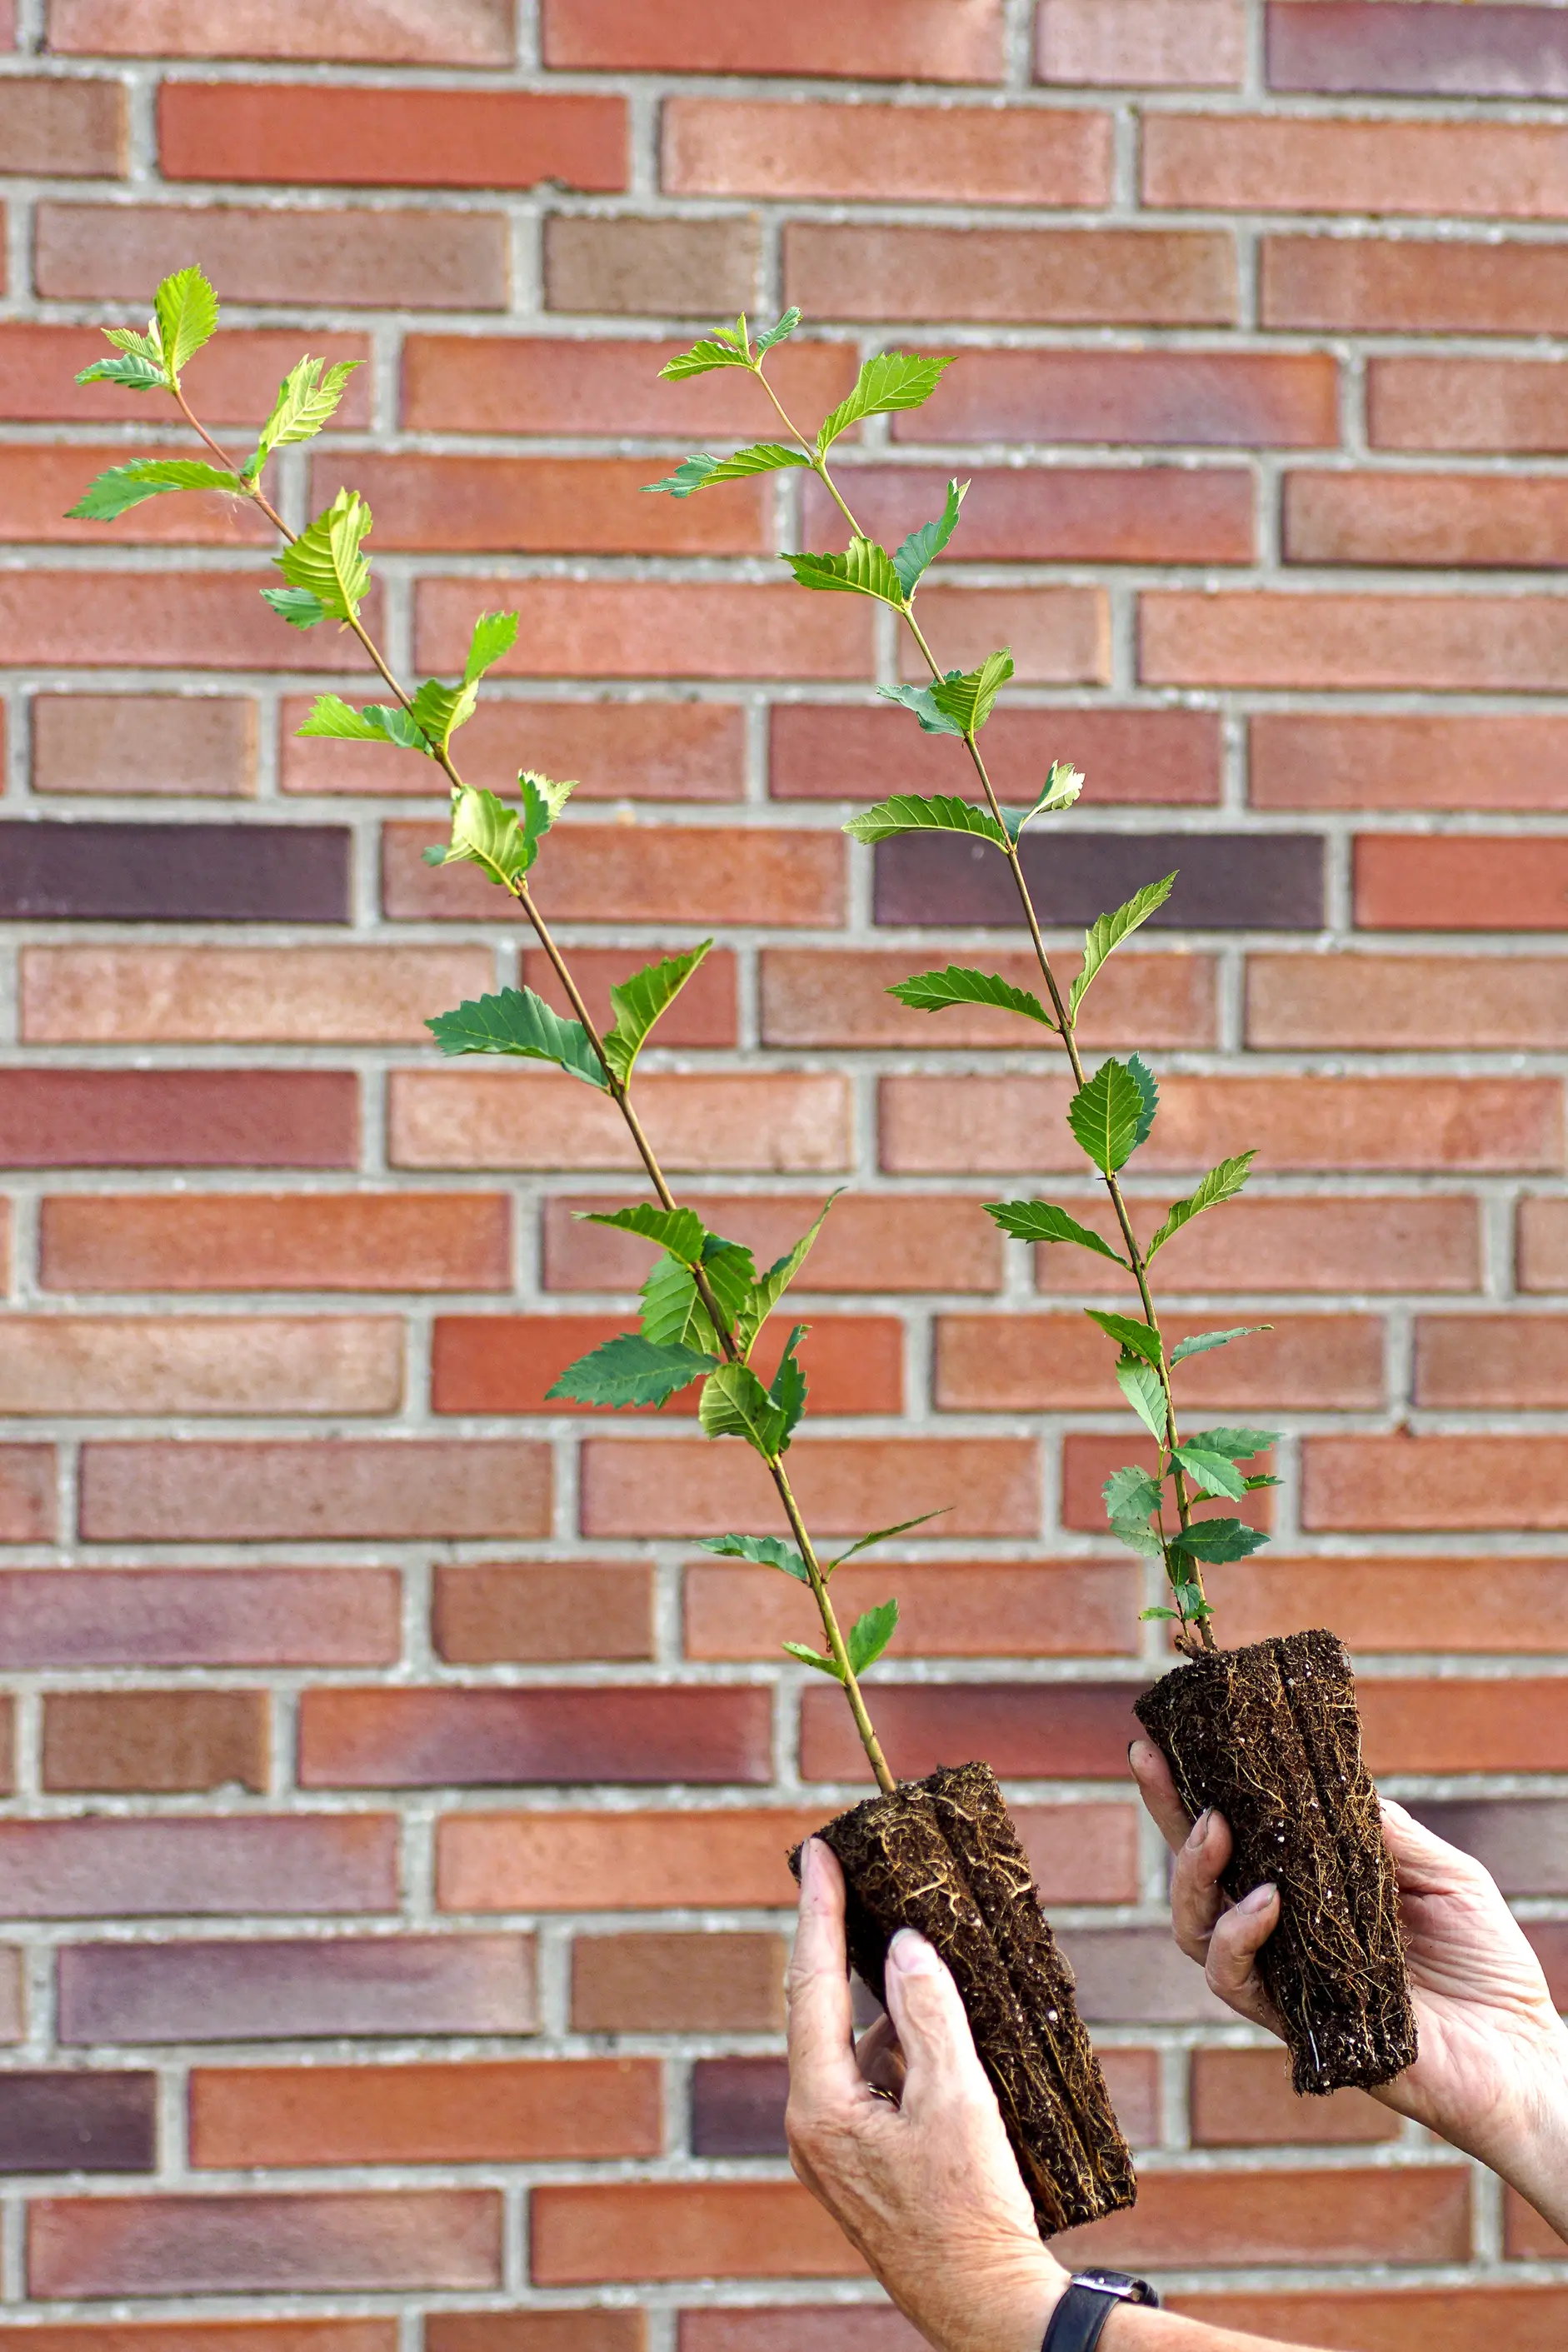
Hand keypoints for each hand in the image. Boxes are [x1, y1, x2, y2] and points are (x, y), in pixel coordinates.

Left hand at [786, 1837, 1066, 2351]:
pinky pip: (874, 2086)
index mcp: (820, 2105)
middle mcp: (812, 2126)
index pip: (812, 1982)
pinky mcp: (863, 2168)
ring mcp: (835, 2151)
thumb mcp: (958, 2099)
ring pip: (857, 2051)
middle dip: (846, 1948)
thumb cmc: (972, 2212)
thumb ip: (929, 2013)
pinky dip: (905, 2055)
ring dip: (892, 2011)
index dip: (817, 1910)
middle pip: (825, 2011)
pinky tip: (947, 2040)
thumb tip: (906, 1946)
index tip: (817, 1852)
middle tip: (862, 1882)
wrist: (986, 2312)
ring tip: (932, 1960)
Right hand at [1130, 1739, 1567, 2233]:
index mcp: (1310, 1892)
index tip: (1155, 1743)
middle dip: (1168, 1820)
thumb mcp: (1447, 1875)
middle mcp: (1283, 1935)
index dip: (1188, 1796)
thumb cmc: (1489, 1965)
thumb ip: (1387, 1832)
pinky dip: (1241, 1936)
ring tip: (1218, 1831)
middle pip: (1196, 1879)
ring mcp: (1284, 1981)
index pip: (1237, 1838)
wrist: (1523, 2054)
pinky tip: (1269, 1902)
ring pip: (1196, 1931)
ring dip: (1195, 1875)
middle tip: (1165, 1770)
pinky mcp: (1295, 2026)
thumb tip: (1329, 1785)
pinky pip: (1239, 1982)